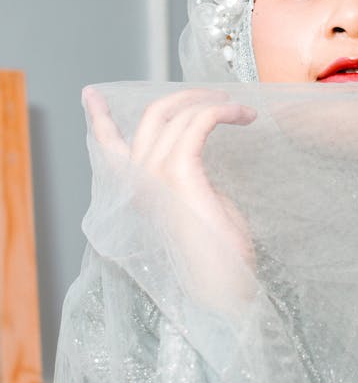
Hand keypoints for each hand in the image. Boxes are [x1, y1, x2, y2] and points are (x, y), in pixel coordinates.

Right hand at [83, 86, 256, 308]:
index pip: (108, 147)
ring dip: (214, 103)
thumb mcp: (195, 205)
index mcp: (138, 191)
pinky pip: (198, 123)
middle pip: (152, 116)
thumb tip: (196, 153)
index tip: (89, 93)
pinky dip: (222, 111)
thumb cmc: (217, 255)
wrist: (222, 289)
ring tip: (243, 110)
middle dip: (185, 97)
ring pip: (177, 115)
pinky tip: (243, 116)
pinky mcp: (179, 174)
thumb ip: (186, 177)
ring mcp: (154, 176)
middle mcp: (138, 181)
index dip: (98, 118)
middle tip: (219, 95)